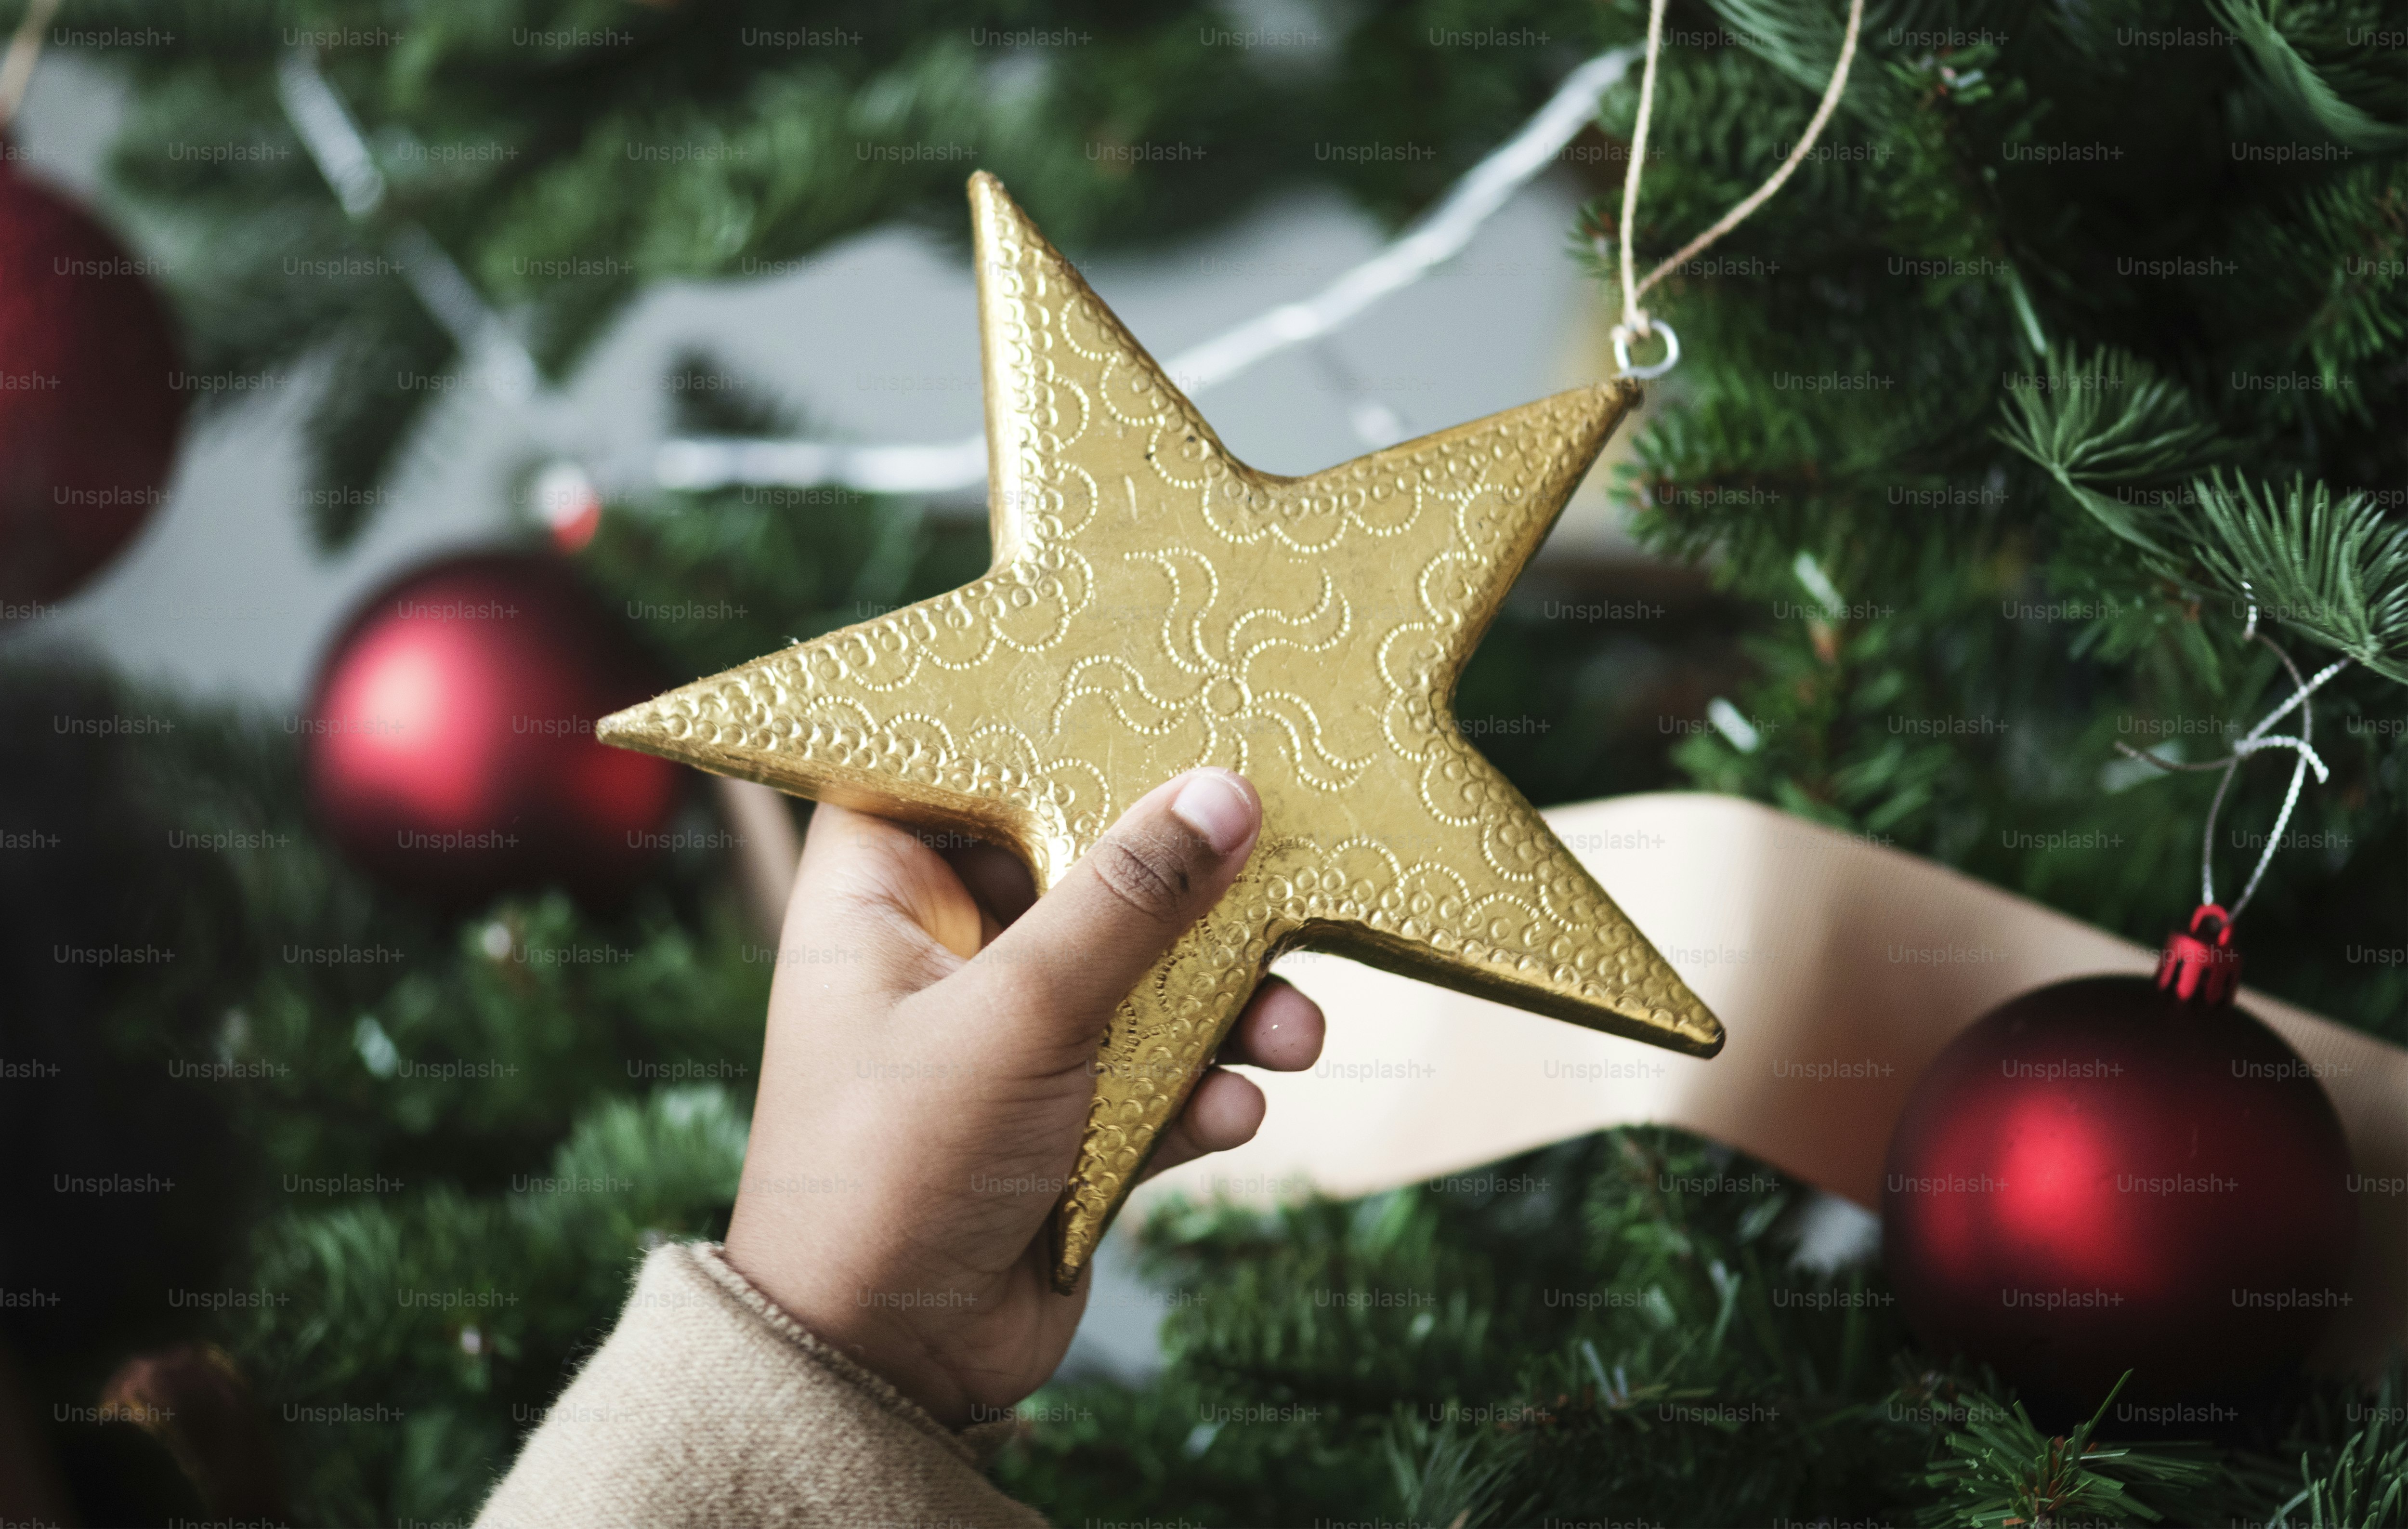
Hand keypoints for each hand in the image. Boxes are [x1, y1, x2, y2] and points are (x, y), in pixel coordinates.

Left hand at [720, 768, 1324, 1426]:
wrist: (888, 1367)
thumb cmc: (898, 1170)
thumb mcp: (1018, 1016)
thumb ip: (1128, 902)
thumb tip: (1225, 791)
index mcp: (881, 894)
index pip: (958, 761)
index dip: (1053, 725)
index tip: (1165, 695)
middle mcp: (944, 948)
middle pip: (1086, 862)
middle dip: (1193, 887)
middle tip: (1283, 872)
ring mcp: (1009, 1034)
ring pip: (1144, 972)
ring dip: (1228, 999)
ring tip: (1292, 1028)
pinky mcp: (1068, 1116)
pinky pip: (1160, 1070)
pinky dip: (1205, 1086)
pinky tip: (1236, 1110)